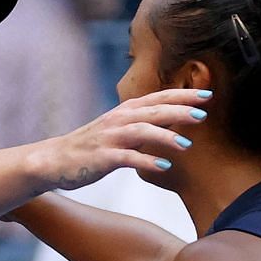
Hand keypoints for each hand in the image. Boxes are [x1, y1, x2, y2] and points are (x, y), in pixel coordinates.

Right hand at [33, 87, 208, 188]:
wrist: (53, 160)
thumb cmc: (91, 146)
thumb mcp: (119, 129)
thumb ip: (145, 122)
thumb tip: (175, 117)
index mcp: (125, 112)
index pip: (159, 98)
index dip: (183, 95)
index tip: (207, 94)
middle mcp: (118, 120)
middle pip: (153, 110)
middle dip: (179, 110)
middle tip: (204, 113)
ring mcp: (110, 138)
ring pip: (141, 131)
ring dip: (165, 136)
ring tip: (187, 144)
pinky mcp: (102, 158)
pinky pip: (127, 158)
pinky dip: (146, 161)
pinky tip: (164, 166)